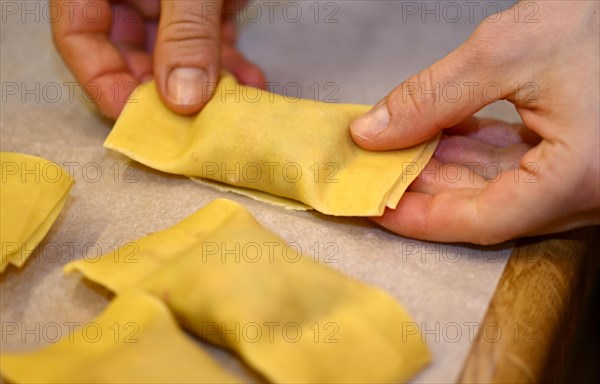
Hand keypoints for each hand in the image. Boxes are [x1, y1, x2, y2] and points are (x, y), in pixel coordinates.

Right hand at [51, 0, 264, 118]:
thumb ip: (185, 31)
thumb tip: (183, 98)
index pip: (78, 35)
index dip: (102, 81)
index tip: (136, 117)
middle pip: (130, 53)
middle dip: (163, 91)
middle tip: (190, 123)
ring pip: (176, 54)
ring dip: (205, 85)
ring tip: (232, 109)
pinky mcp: (206, 2)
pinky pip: (210, 40)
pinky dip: (230, 63)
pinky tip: (250, 83)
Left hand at [350, 1, 598, 243]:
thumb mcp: (507, 50)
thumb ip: (433, 97)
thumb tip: (374, 132)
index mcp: (577, 176)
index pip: (482, 219)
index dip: (420, 217)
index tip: (376, 206)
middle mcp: (587, 190)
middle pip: (485, 205)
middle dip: (425, 186)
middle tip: (378, 170)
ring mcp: (584, 176)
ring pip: (498, 187)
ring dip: (446, 167)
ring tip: (398, 146)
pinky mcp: (579, 157)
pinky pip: (517, 166)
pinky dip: (475, 151)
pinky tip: (438, 134)